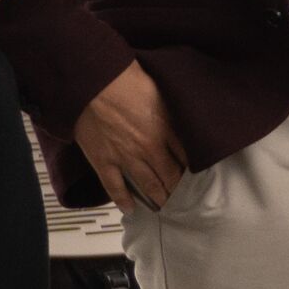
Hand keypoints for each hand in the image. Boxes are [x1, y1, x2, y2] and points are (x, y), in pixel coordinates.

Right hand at [76, 62, 187, 212]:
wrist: (93, 81)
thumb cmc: (126, 79)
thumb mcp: (161, 95)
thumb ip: (172, 115)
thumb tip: (182, 128)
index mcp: (165, 130)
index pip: (185, 158)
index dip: (191, 170)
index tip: (196, 178)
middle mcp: (148, 149)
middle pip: (169, 176)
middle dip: (177, 189)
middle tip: (184, 199)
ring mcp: (125, 158)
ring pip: (147, 185)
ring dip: (158, 197)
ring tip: (165, 206)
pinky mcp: (103, 161)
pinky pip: (115, 187)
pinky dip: (123, 200)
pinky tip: (131, 209)